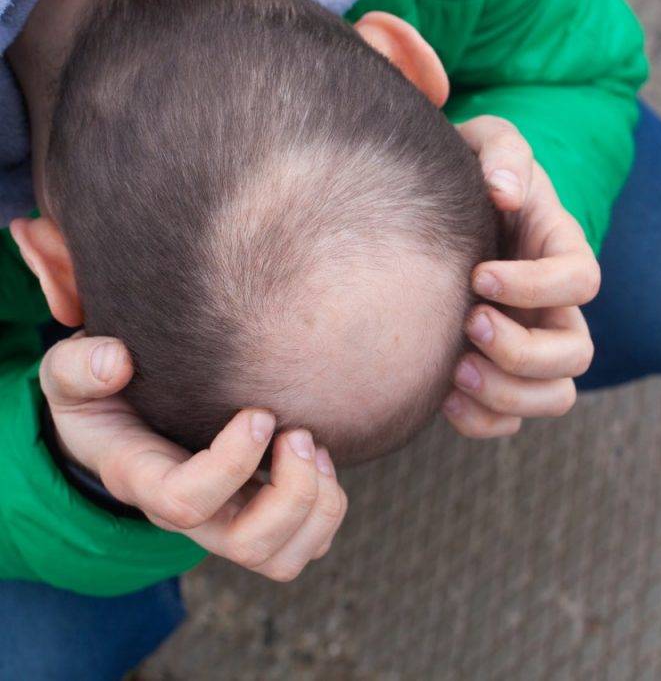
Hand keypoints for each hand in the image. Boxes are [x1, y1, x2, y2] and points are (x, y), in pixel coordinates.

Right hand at [40, 333, 346, 581]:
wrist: (124, 422)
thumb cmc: (103, 397)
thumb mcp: (72, 374)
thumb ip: (81, 366)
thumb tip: (116, 362)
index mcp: (143, 481)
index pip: (184, 501)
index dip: (231, 464)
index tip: (258, 413)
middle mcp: (192, 516)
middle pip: (248, 544)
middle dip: (291, 492)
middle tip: (297, 432)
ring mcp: (229, 524)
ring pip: (284, 558)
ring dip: (317, 503)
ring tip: (312, 444)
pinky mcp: (262, 520)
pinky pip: (309, 545)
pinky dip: (329, 507)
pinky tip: (319, 455)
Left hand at [448, 116, 599, 437]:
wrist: (438, 215)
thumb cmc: (470, 174)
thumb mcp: (485, 143)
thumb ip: (501, 152)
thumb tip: (505, 191)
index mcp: (561, 252)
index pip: (582, 281)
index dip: (536, 287)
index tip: (479, 276)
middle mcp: (556, 309)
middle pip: (576, 354)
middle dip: (522, 350)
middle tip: (468, 324)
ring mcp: (532, 348)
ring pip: (556, 397)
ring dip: (507, 393)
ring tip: (454, 368)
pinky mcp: (501, 377)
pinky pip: (510, 423)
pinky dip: (481, 421)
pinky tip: (441, 395)